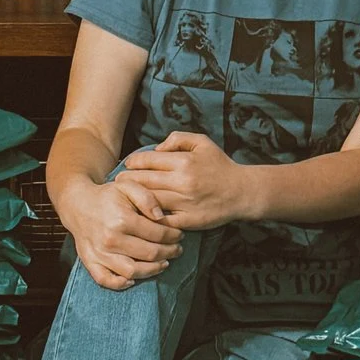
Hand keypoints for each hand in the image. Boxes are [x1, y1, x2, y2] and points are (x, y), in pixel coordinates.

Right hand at [60, 175, 182, 289]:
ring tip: (164, 263)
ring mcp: (100, 253)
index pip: (158, 234)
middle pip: (149, 254)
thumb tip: (161, 217)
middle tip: (177, 249)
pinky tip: (133, 279)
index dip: (173, 236)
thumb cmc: (107, 196)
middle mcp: (111, 239)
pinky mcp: (90, 261)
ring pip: (133, 271)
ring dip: (153, 270)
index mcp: (122, 220)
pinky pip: (106, 279)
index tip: (179, 234)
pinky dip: (120, 283)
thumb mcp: (128, 186)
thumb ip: (147, 198)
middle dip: (169, 252)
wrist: (78, 204)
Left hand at [119, 132, 261, 230]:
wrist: (242, 192)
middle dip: (126, 181)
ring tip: (122, 197)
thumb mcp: (202, 142)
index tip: (127, 165)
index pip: (147, 160)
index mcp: (184, 162)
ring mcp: (184, 203)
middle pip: (143, 181)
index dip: (132, 162)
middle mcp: (182, 182)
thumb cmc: (220, 166)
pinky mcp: (187, 221)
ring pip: (148, 201)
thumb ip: (178, 139)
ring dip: (132, 199)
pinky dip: (148, 217)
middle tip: (117, 182)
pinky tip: (139, 214)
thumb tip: (156, 148)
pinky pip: (161, 220)